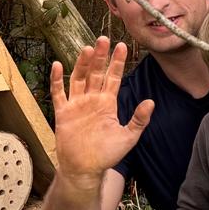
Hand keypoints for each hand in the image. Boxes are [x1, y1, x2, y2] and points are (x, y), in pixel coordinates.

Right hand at [49, 37, 154, 184]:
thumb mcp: (128, 137)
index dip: (117, 62)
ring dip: (83, 64)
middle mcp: (92, 100)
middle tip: (104, 39)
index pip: (113, 77)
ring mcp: (76, 104)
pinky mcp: (63, 112)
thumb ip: (139, 120)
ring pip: (79, 78)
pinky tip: (58, 65)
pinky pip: (59, 93)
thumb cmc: (106, 155)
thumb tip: (151, 102)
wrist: (84, 170)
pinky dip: (57, 80)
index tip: (122, 46)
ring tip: (88, 49)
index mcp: (107, 103)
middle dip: (100, 57)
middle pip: (96, 73)